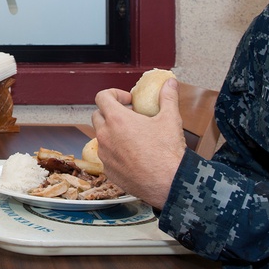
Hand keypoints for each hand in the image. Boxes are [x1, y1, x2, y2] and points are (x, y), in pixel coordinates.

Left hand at [91, 78, 185, 208]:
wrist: (169, 184)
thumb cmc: (168, 153)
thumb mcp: (170, 119)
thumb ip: (168, 97)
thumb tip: (170, 83)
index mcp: (117, 120)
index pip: (102, 97)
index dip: (114, 94)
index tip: (127, 101)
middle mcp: (105, 136)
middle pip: (98, 115)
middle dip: (111, 113)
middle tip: (130, 118)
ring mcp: (105, 154)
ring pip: (101, 137)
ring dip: (112, 133)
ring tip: (133, 137)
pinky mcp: (108, 170)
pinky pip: (106, 156)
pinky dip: (115, 152)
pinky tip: (133, 155)